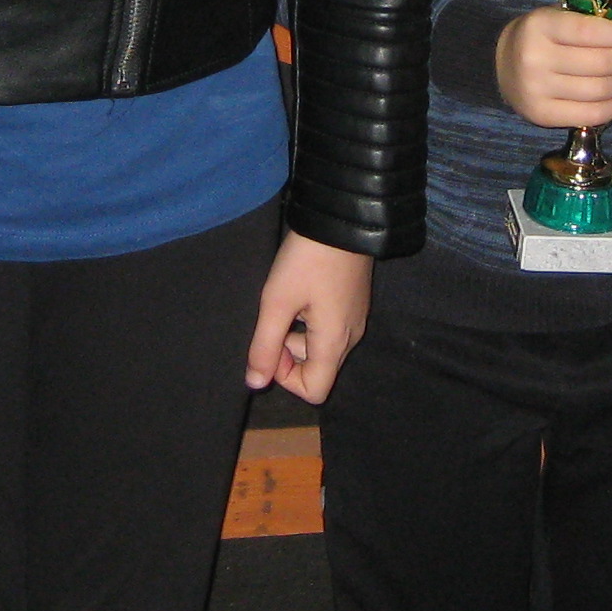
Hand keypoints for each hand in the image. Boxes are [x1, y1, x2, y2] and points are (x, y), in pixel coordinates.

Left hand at [247, 229, 371, 403]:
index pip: (315, 391)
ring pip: (322, 348)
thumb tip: (255, 383)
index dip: (286, 378)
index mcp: (334, 343)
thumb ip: (264, 346)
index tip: (272, 343)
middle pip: (318, 370)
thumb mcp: (277, 302)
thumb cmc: (307, 261)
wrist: (341, 219)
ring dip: (298, 336)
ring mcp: (356, 320)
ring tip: (286, 301)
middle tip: (275, 318)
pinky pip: (330, 329)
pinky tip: (301, 292)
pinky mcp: (354, 303)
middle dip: (289, 354)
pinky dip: (311, 322)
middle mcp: (351, 338)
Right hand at [495, 6, 611, 131]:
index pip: (593, 31)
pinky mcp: (541, 115)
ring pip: (601, 90)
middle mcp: (535, 57)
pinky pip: (592, 115)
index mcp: (541, 24)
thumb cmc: (547, 35)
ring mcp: (536, 89)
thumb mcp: (573, 14)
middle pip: (602, 63)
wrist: (501, 63)